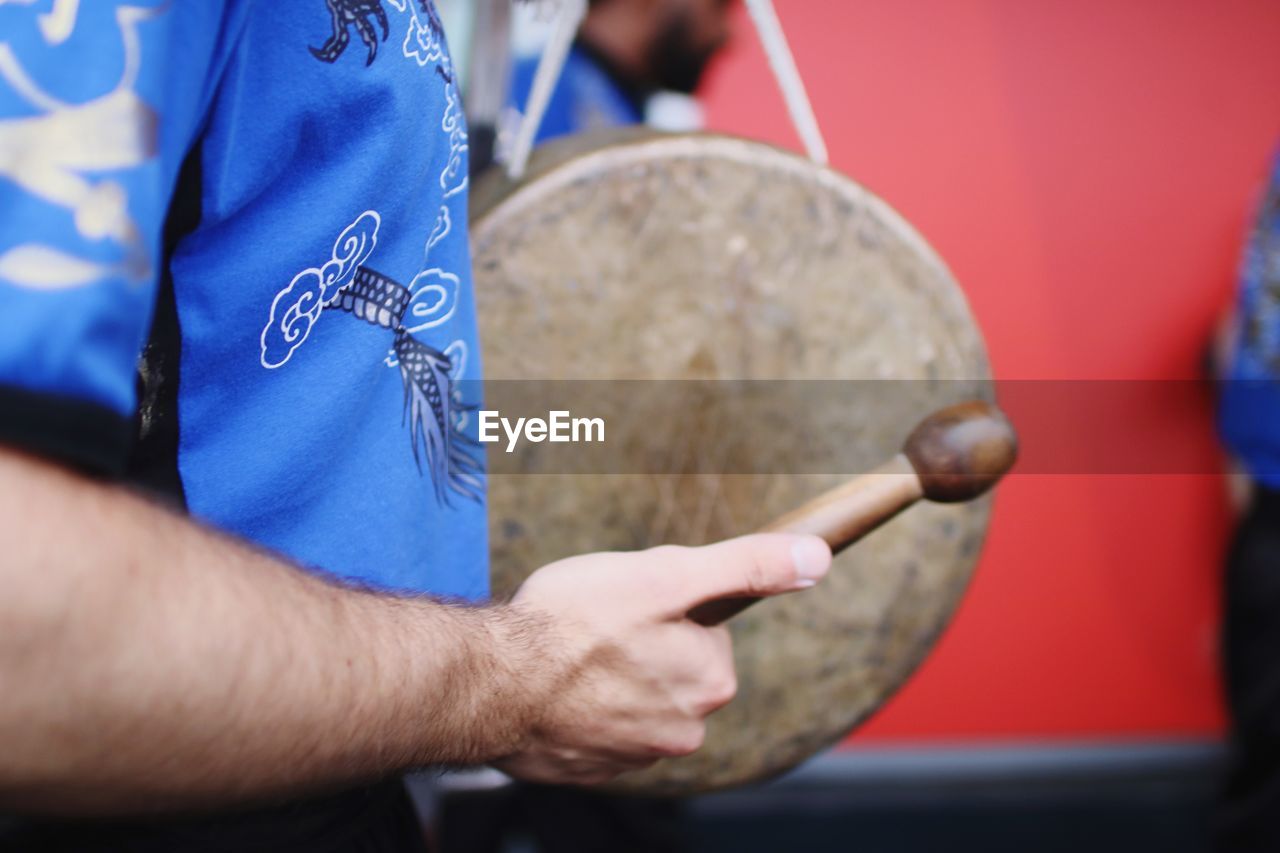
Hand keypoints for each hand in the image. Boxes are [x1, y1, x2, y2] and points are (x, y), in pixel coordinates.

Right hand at [492, 533, 831, 785]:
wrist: (489, 682)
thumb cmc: (572, 623)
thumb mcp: (668, 575)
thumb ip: (746, 566)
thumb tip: (816, 557)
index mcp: (710, 680)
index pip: (706, 628)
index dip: (668, 602)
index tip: (632, 600)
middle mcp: (682, 729)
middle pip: (672, 664)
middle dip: (641, 640)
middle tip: (596, 622)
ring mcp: (633, 755)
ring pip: (634, 696)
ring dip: (608, 675)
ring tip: (568, 653)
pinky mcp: (588, 769)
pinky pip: (597, 726)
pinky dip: (580, 706)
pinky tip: (554, 685)